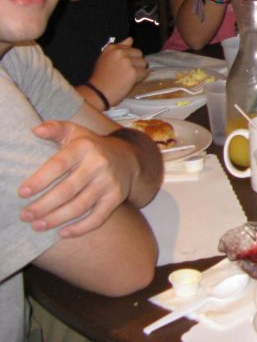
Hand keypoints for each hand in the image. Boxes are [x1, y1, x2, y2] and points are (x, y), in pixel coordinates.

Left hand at [19, 122, 141, 237]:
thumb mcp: (75, 133)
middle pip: (67, 190)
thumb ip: (55, 128)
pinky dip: (80, 228)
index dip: (39, 180)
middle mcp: (99, 164)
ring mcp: (109, 182)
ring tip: (37, 225)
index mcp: (85, 147)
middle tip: (25, 215)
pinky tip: (63, 233)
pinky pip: (98, 217)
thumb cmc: (92, 146)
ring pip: (80, 206)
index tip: (22, 193)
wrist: (129, 158)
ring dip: (56, 219)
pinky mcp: (116, 197)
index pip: (59, 165)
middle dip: (43, 206)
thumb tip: (35, 130)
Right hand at [89, 38, 147, 106]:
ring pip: (143, 63)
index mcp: (112, 48)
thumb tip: (131, 38)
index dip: (129, 59)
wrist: (97, 94)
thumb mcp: (106, 58)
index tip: (120, 67)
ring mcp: (127, 61)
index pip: (131, 48)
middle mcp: (119, 52)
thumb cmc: (101, 78)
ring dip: (139, 71)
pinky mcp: (133, 72)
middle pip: (139, 54)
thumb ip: (119, 47)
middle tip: (124, 73)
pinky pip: (145, 73)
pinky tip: (129, 82)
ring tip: (126, 78)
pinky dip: (140, 78)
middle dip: (136, 63)